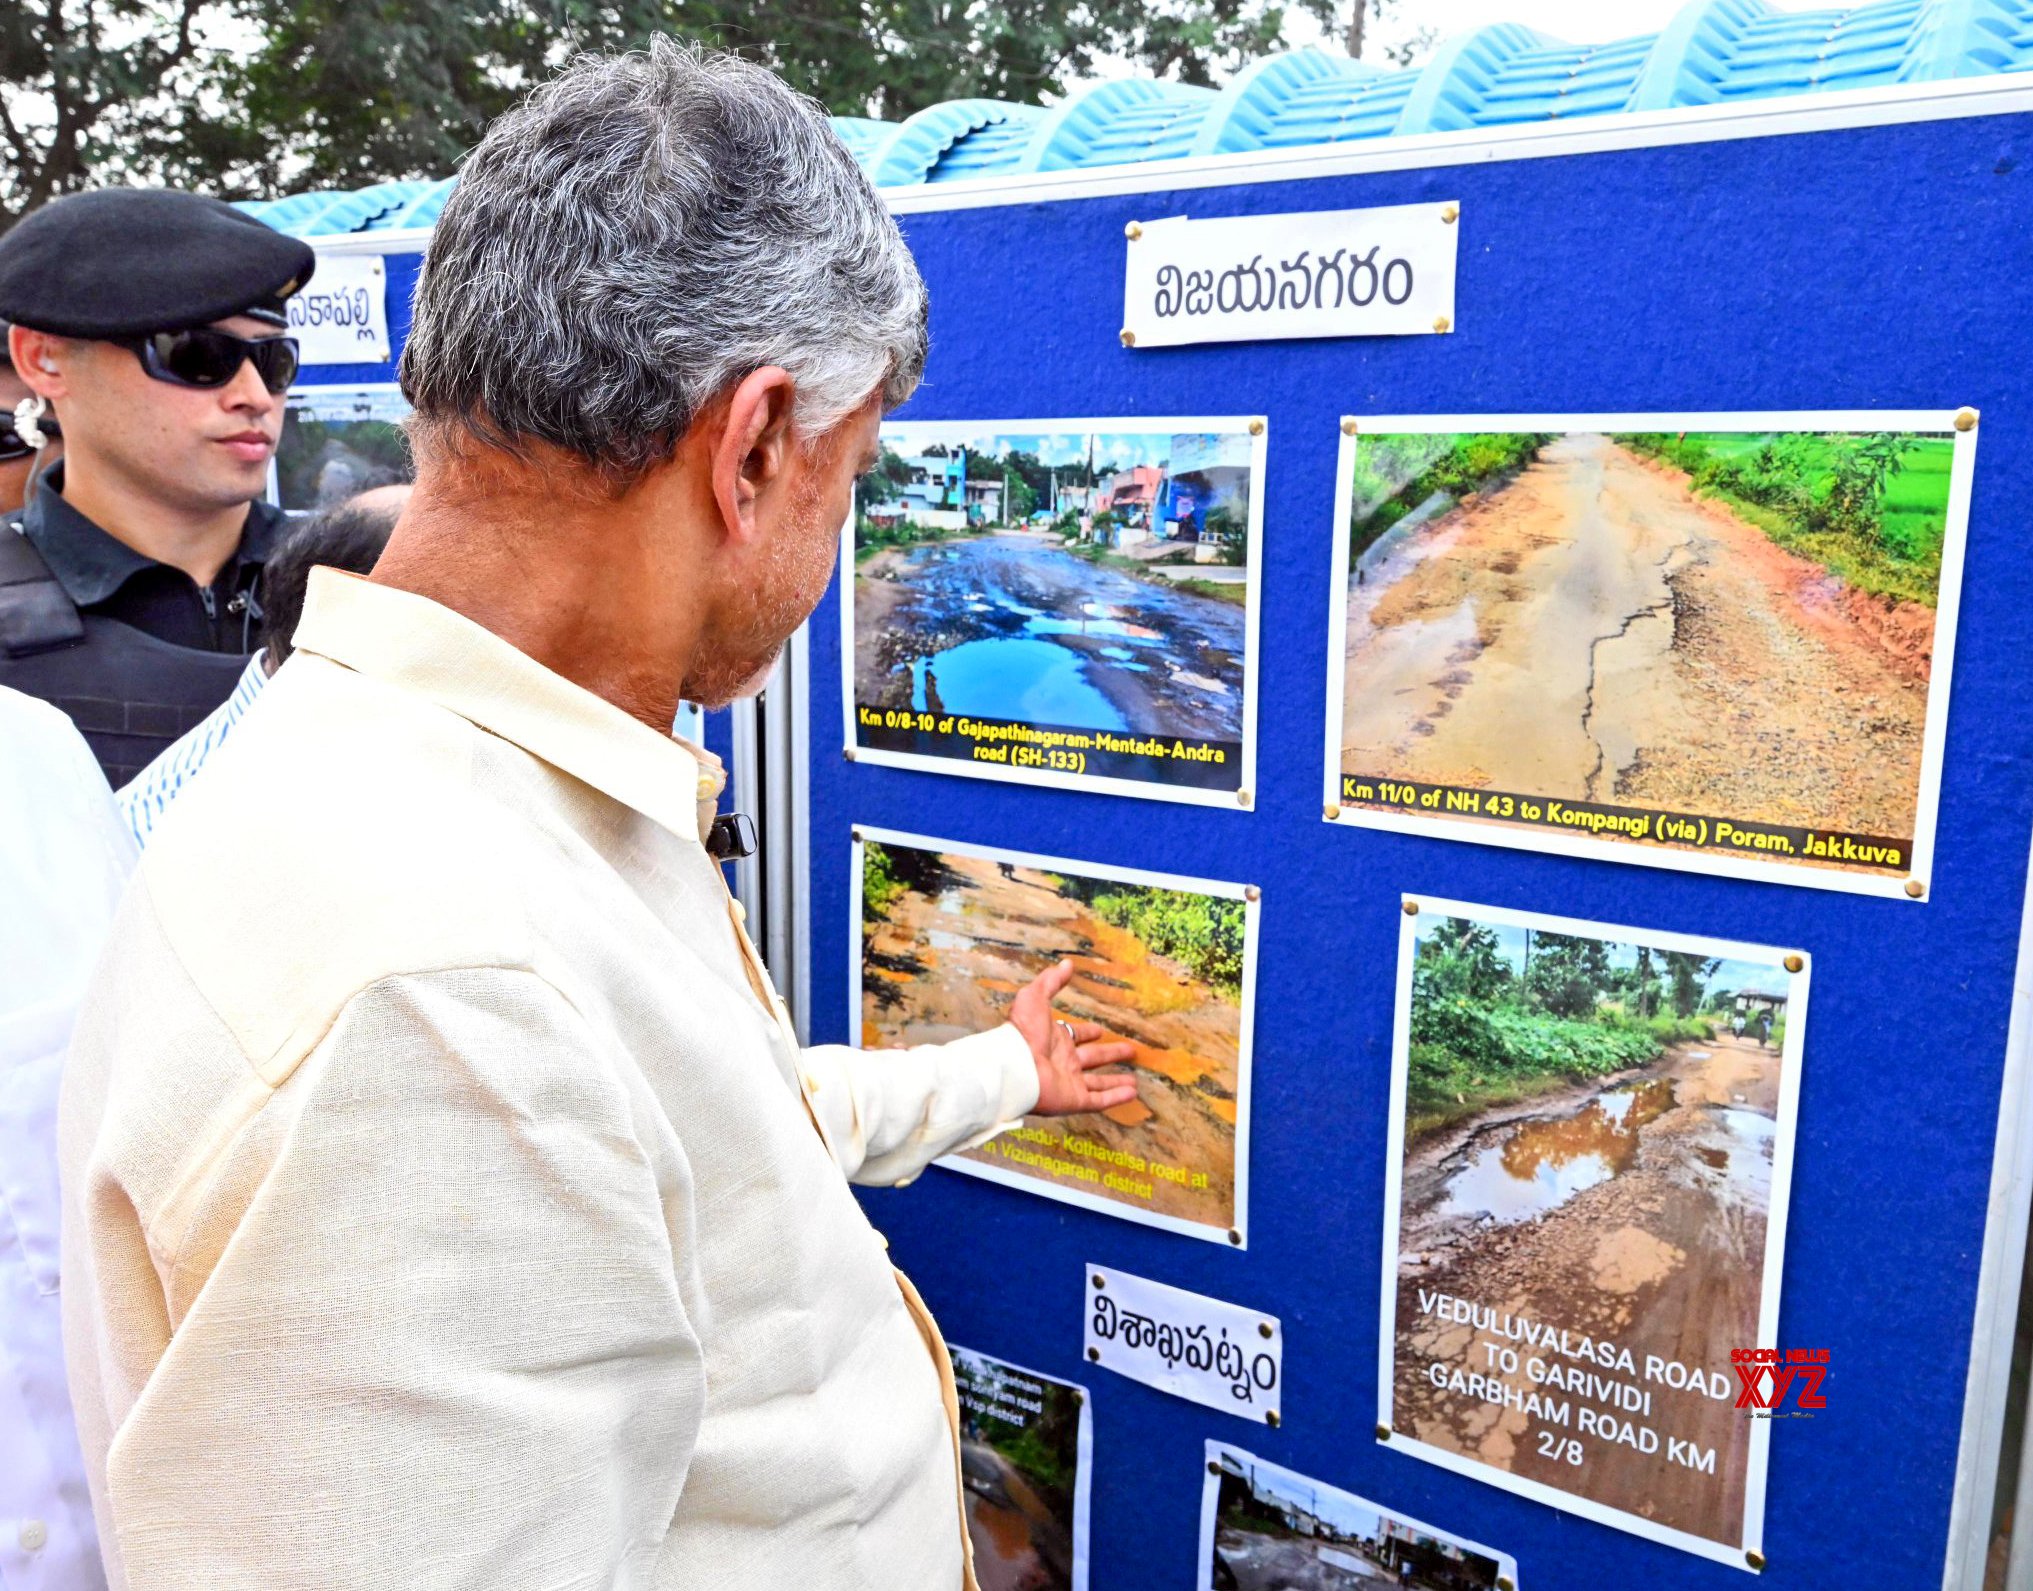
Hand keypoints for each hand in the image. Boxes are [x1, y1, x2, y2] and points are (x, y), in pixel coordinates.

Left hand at [1008, 959, 1138, 1115]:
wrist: (1014, 1065)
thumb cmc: (1022, 1032)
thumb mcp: (1035, 997)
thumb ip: (1051, 981)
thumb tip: (1066, 964)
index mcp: (1055, 1039)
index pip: (1075, 1036)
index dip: (1087, 1032)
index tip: (1099, 1031)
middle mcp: (1064, 1061)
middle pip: (1092, 1058)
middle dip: (1109, 1054)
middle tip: (1129, 1050)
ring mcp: (1070, 1082)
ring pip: (1098, 1082)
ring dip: (1115, 1081)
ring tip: (1134, 1081)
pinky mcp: (1074, 1100)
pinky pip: (1099, 1100)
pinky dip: (1116, 1097)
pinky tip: (1132, 1093)